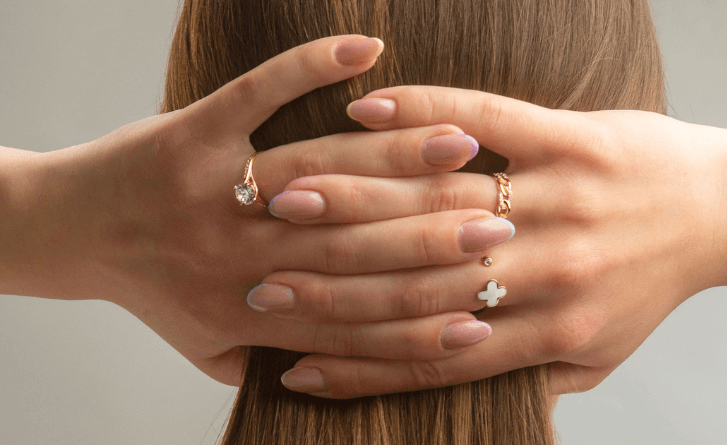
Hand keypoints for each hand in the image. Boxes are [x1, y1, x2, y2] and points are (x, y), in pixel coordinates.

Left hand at [0, 39, 513, 384]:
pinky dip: (310, 65)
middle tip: (505, 222)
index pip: (355, 324)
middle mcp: (238, 257)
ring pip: (323, 170)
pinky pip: (260, 90)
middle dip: (434, 236)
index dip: (426, 320)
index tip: (490, 307)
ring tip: (462, 143)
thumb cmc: (153, 292)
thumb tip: (354, 378)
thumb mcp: (212, 350)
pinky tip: (364, 49)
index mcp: (250, 317)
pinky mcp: (196, 128)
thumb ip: (276, 366)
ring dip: (397, 154)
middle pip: (355, 249)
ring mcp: (218, 187)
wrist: (69, 230)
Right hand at [266, 86, 726, 397]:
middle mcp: (550, 267)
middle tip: (258, 284)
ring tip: (283, 199)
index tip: (294, 367)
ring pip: (438, 198)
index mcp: (553, 329)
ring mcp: (560, 195)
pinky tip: (360, 109)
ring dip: (353, 197)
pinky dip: (420, 111)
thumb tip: (470, 414)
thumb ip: (533, 378)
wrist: (719, 211)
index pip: (433, 356)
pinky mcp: (570, 136)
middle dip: (332, 284)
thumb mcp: (598, 353)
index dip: (358, 366)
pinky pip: (485, 117)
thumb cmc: (648, 286)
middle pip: (421, 279)